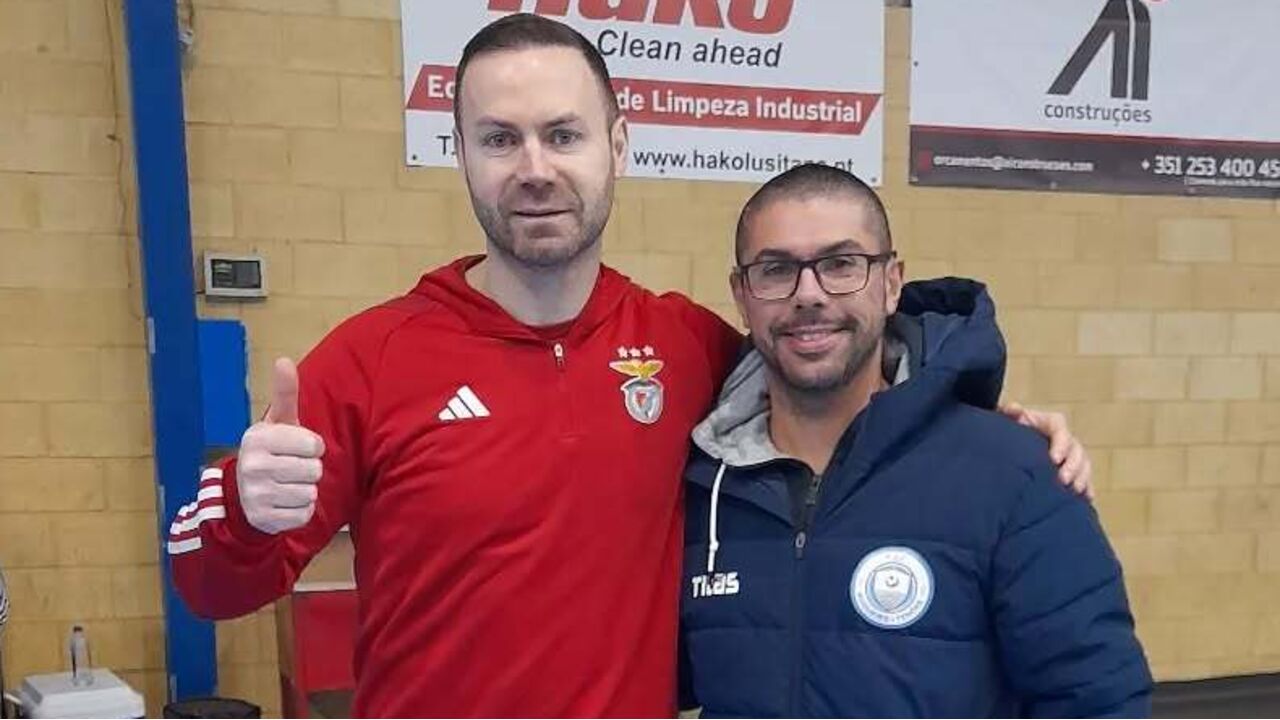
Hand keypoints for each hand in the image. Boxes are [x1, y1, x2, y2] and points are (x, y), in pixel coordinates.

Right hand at [237, 358, 325, 533]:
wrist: (241, 495)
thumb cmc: (270, 451)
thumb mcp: (277, 422)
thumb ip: (285, 393)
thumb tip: (284, 360)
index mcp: (258, 438)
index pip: (313, 445)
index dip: (313, 446)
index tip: (299, 447)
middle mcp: (253, 466)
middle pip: (314, 470)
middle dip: (309, 469)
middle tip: (292, 468)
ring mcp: (256, 495)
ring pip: (310, 493)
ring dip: (305, 490)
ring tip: (287, 484)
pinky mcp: (264, 520)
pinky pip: (303, 514)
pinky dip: (300, 510)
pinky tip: (284, 502)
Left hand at [998, 401, 1093, 500]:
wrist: (1011, 444)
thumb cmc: (1010, 429)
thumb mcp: (1007, 419)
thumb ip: (1010, 412)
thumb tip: (1015, 409)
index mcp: (1051, 423)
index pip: (1061, 430)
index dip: (1060, 444)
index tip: (1054, 460)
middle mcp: (1064, 438)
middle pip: (1076, 450)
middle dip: (1073, 466)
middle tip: (1063, 480)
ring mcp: (1070, 454)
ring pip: (1084, 464)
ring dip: (1082, 477)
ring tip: (1074, 490)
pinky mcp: (1072, 469)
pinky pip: (1085, 478)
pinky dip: (1087, 487)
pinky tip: (1086, 498)